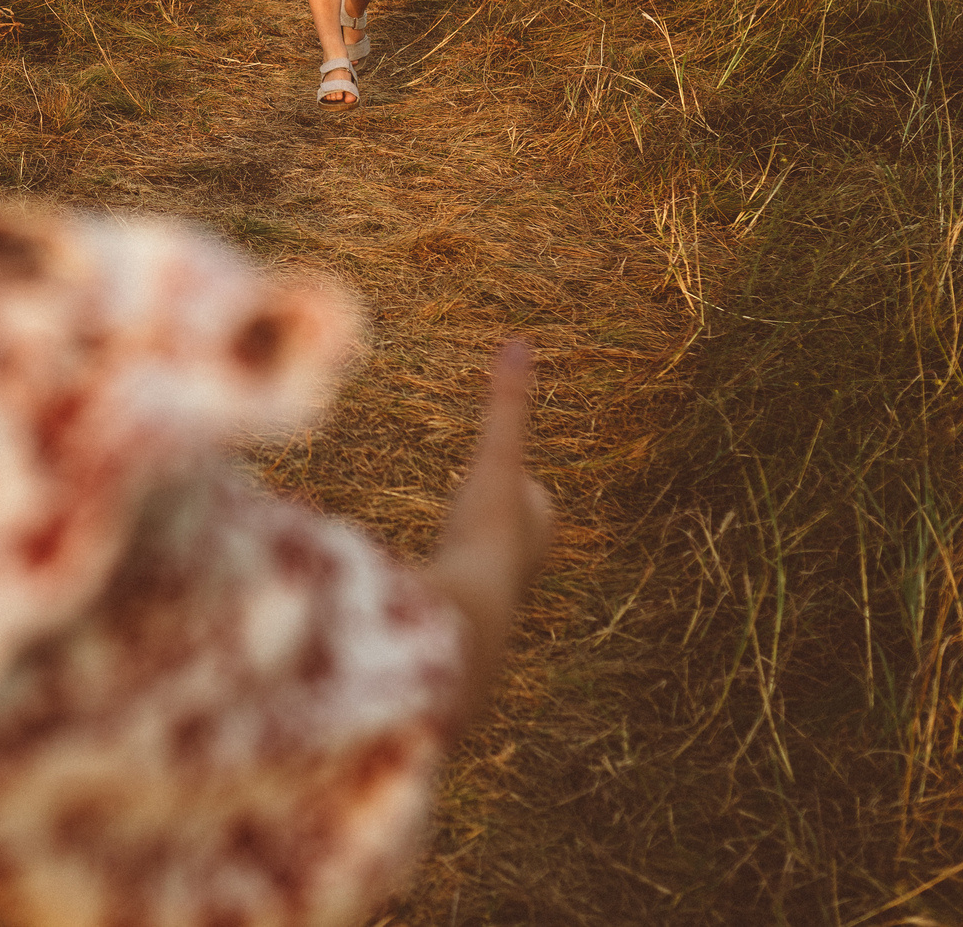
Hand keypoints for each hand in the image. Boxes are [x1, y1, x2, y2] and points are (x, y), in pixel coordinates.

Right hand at [421, 340, 553, 740]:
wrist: (469, 610)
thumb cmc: (487, 531)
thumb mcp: (496, 456)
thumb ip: (507, 404)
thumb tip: (521, 343)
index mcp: (538, 524)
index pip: (530, 496)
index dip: (512, 485)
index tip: (495, 476)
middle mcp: (524, 563)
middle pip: (510, 533)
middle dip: (494, 525)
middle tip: (476, 515)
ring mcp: (496, 594)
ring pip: (482, 567)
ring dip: (468, 561)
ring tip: (450, 556)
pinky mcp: (464, 619)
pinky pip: (456, 595)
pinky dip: (444, 589)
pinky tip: (423, 596)